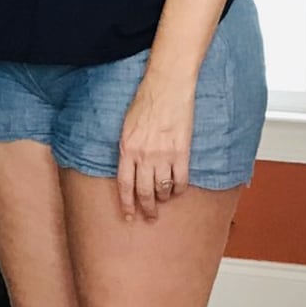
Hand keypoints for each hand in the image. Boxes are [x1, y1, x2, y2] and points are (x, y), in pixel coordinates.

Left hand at [117, 75, 193, 221]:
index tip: (129, 215)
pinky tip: (177, 190)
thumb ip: (127, 148)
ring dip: (162, 198)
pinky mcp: (181, 153)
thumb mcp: (126, 127)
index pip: (124, 184)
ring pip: (162, 188)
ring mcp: (163, 156)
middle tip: (150, 217)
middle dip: (146, 208)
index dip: (126, 203)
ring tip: (162, 200)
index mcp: (126, 149)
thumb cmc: (144, 103)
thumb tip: (129, 166)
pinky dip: (179, 189)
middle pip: (143, 191)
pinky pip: (181, 180)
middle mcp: (143, 156)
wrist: (166, 89)